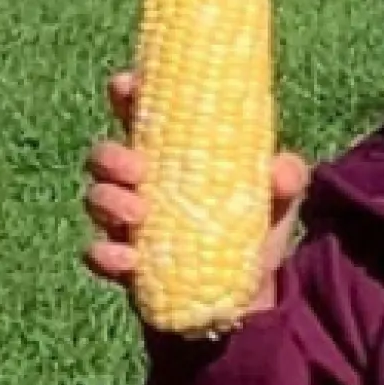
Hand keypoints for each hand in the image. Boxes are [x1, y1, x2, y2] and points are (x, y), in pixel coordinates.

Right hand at [81, 69, 308, 318]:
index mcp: (173, 155)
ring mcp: (126, 224)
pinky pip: (97, 254)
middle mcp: (141, 185)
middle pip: (104, 156)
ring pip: (96, 199)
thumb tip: (280, 168)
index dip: (126, 94)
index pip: (140, 115)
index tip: (127, 85)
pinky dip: (106, 255)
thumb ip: (287, 179)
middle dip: (110, 156)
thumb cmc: (254, 235)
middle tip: (138, 169)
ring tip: (138, 216)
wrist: (244, 299)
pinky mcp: (122, 264)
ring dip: (109, 202)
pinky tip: (130, 260)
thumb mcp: (280, 202)